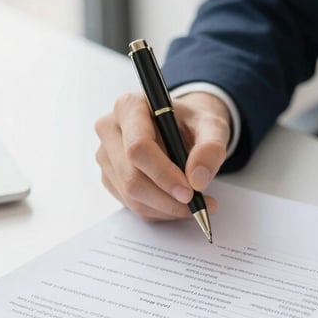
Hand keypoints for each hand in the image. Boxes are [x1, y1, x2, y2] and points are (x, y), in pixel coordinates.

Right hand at [95, 91, 230, 219]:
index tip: (189, 192)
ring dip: (166, 208)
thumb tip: (197, 181)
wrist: (182, 126)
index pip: (138, 147)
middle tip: (198, 205)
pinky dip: (159, 210)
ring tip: (195, 204)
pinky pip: (131, 204)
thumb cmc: (193, 122)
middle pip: (132, 176)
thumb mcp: (212, 126)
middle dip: (167, 199)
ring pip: (131, 195)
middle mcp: (110, 128)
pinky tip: (177, 202)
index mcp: (130, 106)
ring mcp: (105, 154)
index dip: (163, 174)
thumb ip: (210, 149)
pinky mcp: (109, 176)